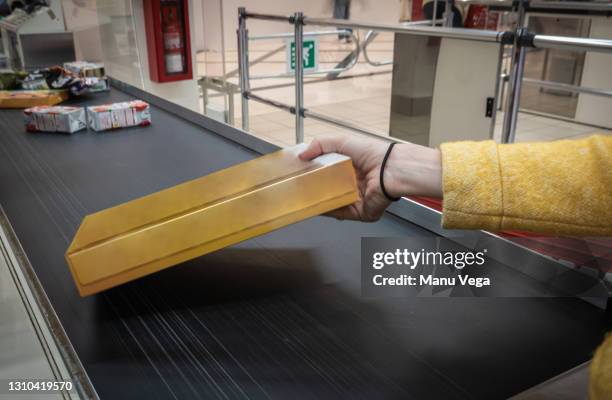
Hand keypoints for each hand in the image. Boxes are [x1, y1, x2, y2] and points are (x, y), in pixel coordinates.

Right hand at [299, 136, 441, 221]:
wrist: (391, 170)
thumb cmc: (373, 154)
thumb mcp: (342, 141)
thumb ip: (320, 145)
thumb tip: (301, 155)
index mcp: (351, 168)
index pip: (328, 173)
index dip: (314, 174)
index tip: (300, 175)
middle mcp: (354, 184)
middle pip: (329, 190)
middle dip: (314, 190)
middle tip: (299, 189)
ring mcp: (357, 199)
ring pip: (333, 204)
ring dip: (319, 202)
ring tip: (303, 199)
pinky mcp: (360, 212)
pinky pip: (341, 214)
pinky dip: (329, 212)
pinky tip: (317, 207)